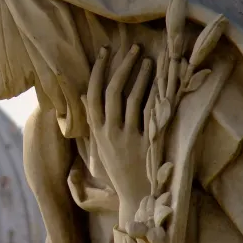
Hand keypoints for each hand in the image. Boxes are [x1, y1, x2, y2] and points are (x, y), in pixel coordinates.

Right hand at [82, 44, 153, 227]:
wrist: (135, 194)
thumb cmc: (117, 167)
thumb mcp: (100, 143)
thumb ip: (93, 119)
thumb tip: (84, 95)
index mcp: (96, 130)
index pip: (92, 94)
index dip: (98, 70)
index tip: (104, 51)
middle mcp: (109, 131)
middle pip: (112, 92)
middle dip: (122, 67)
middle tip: (132, 48)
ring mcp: (127, 136)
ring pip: (131, 99)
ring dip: (139, 76)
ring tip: (147, 59)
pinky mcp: (144, 142)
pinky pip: (147, 113)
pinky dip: (152, 95)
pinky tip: (157, 81)